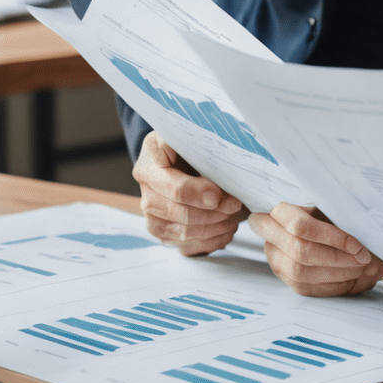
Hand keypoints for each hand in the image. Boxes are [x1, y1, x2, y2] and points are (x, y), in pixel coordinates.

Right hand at [133, 133, 244, 255]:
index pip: (174, 188)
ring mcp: (152, 217)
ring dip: (215, 228)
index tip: (221, 196)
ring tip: (234, 216)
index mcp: (149, 165)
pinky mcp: (163, 233)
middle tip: (236, 205)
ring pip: (183, 233)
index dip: (199, 194)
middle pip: (180, 213)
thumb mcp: (191, 135)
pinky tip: (226, 230)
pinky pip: (186, 246)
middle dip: (213, 213)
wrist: (176, 157)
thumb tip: (230, 165)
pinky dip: (210, 241)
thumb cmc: (189, 145)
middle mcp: (146, 194)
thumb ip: (204, 148)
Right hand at [248, 205, 382, 296]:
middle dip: (340, 260)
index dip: (332, 238)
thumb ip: (343, 217)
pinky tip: (356, 279)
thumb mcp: (329, 207)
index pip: (302, 227)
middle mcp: (272, 240)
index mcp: (281, 213)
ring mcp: (277, 263)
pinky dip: (336, 286)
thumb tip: (371, 232)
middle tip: (367, 260)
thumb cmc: (321, 214)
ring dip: (340, 275)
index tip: (359, 247)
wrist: (302, 227)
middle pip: (302, 254)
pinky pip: (310, 289)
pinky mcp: (287, 281)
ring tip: (367, 270)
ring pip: (303, 275)